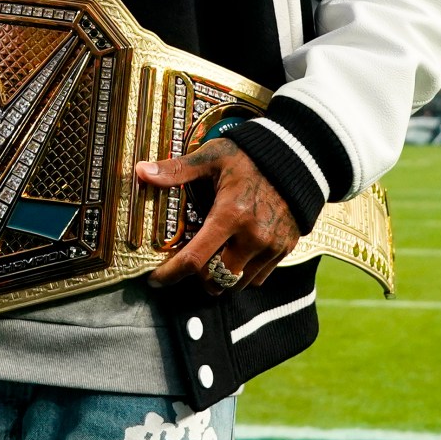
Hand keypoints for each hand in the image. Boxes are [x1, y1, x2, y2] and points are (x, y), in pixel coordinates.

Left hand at [137, 139, 300, 293]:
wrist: (299, 157)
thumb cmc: (250, 155)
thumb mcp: (212, 158)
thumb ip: (178, 170)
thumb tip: (142, 171)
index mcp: (230, 215)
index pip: (195, 260)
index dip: (171, 274)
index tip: (155, 279)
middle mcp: (252, 237)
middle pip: (216, 281)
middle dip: (197, 278)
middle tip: (187, 264)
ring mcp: (271, 246)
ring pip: (237, 284)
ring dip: (220, 278)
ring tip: (211, 259)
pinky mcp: (284, 249)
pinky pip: (258, 278)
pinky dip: (242, 274)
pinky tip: (234, 255)